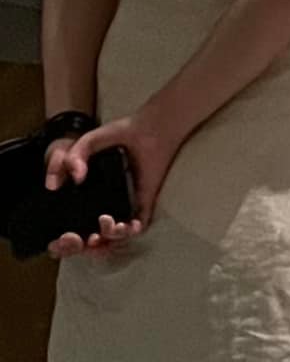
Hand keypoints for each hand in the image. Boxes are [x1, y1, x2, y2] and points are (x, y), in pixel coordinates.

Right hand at [43, 108, 180, 252]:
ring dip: (106, 239)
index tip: (55, 241)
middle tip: (73, 238)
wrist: (149, 128)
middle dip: (77, 247)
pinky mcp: (143, 204)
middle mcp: (104, 208)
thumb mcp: (88, 142)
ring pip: (111, 239)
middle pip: (88, 242)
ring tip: (105, 221)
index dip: (61, 243)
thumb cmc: (119, 135)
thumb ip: (71, 157)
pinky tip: (127, 223)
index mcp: (87, 199)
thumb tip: (69, 181)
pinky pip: (137, 227)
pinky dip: (131, 230)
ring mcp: (124, 208)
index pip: (70, 232)